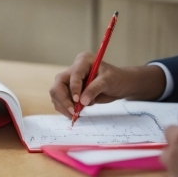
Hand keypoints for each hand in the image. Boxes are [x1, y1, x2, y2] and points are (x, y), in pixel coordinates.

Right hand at [49, 52, 166, 116]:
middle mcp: (73, 70)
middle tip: (73, 111)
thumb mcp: (108, 82)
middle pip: (58, 84)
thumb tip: (82, 102)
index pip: (73, 75)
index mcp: (82, 61)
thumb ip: (94, 89)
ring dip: (63, 105)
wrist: (120, 85)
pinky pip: (61, 100)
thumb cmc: (116, 79)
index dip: (74, 87)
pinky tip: (74, 113)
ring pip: (57, 93)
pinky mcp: (70, 91)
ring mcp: (70, 81)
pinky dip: (65, 108)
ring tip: (75, 114)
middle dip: (63, 99)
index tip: (77, 101)